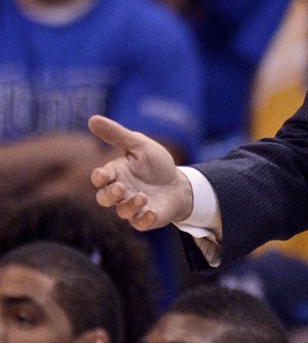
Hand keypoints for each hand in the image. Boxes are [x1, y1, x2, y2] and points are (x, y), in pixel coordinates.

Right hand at [88, 116, 192, 230]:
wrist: (179, 183)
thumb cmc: (155, 164)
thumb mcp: (139, 145)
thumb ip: (117, 135)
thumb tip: (92, 118)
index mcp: (116, 174)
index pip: (99, 178)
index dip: (99, 178)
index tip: (104, 175)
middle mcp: (120, 192)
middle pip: (104, 199)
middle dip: (109, 195)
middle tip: (120, 188)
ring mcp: (132, 207)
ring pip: (122, 212)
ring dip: (130, 205)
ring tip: (142, 197)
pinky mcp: (146, 218)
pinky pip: (140, 224)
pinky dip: (144, 220)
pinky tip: (151, 212)